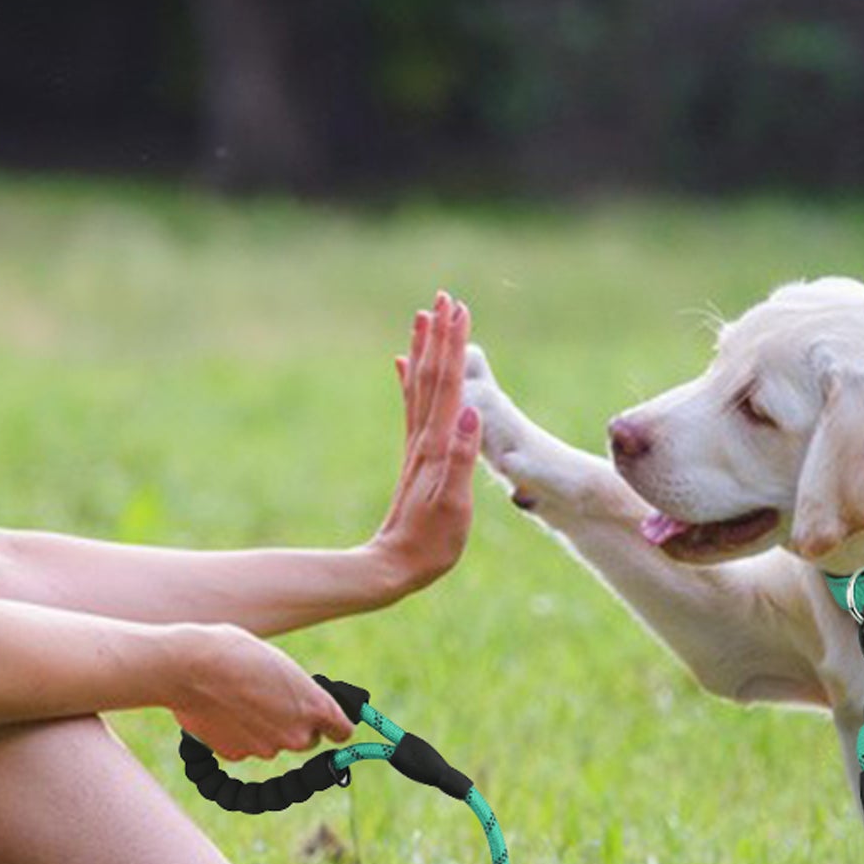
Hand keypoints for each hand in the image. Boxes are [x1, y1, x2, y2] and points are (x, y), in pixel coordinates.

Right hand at [169, 623, 355, 760]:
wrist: (189, 667)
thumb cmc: (236, 653)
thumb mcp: (281, 664)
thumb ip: (296, 691)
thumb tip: (296, 706)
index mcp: (315, 706)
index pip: (342, 731)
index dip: (334, 725)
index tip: (327, 721)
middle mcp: (296, 735)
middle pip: (305, 739)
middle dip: (294, 725)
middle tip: (274, 700)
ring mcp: (266, 749)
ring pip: (272, 742)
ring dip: (262, 728)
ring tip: (239, 697)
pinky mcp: (237, 756)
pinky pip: (244, 746)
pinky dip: (237, 734)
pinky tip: (222, 709)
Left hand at [368, 290, 482, 596]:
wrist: (393, 566)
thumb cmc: (430, 543)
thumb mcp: (452, 505)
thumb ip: (461, 458)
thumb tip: (470, 412)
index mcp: (437, 445)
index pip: (448, 384)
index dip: (453, 346)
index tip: (458, 310)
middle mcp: (424, 438)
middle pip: (432, 376)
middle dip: (440, 336)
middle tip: (443, 297)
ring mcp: (417, 446)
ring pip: (420, 385)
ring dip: (425, 350)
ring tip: (425, 318)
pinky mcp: (415, 457)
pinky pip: (412, 407)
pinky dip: (410, 379)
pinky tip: (404, 366)